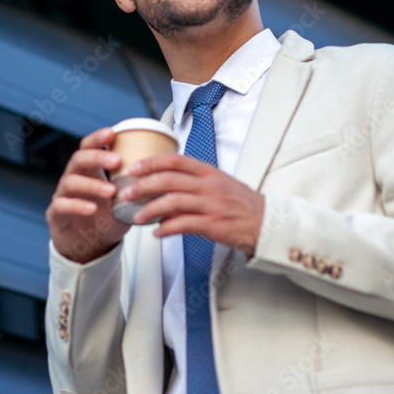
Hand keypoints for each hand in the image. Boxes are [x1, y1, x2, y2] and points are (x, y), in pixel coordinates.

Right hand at [46, 127, 129, 263]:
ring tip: (111, 191)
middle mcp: (74, 177)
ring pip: (70, 181)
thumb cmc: (108, 217)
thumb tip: (169, 174)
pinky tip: (92, 208)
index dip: (98, 138)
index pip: (89, 146)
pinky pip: (62, 205)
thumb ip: (139, 186)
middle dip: (97, 157)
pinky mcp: (56, 214)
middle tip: (117, 161)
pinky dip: (76, 205)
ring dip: (92, 184)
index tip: (112, 133)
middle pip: (79, 159)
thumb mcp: (125, 199)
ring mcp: (63, 195)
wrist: (89, 245)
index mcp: (90, 170)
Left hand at [125, 154, 264, 256]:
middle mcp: (209, 185)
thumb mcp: (221, 183)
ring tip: (136, 217)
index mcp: (209, 172)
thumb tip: (167, 184)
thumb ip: (196, 181)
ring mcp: (212, 205)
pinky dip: (166, 229)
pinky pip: (183, 225)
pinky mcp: (213, 225)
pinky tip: (157, 233)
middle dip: (142, 186)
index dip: (152, 162)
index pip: (176, 160)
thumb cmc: (242, 204)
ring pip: (172, 203)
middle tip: (125, 193)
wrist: (267, 223)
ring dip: (149, 210)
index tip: (134, 167)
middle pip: (169, 180)